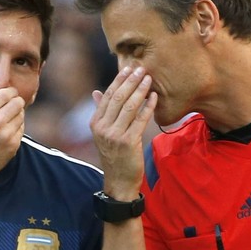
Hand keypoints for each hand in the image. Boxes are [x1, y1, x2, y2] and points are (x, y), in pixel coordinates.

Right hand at [0, 74, 25, 182]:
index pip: (7, 92)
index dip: (10, 92)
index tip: (8, 95)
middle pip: (18, 102)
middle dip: (16, 102)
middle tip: (10, 105)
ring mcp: (5, 135)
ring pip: (22, 115)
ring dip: (16, 115)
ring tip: (6, 119)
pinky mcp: (12, 146)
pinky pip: (21, 130)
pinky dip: (16, 128)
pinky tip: (6, 131)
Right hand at [90, 66, 156, 198]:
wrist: (118, 181)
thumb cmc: (114, 155)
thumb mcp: (103, 134)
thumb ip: (101, 112)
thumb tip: (96, 92)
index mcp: (95, 123)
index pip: (107, 96)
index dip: (118, 80)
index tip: (128, 68)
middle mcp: (103, 128)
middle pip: (118, 98)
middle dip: (130, 81)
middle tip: (141, 69)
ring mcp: (115, 135)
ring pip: (129, 106)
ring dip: (140, 90)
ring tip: (149, 79)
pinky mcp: (128, 142)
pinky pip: (140, 119)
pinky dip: (148, 106)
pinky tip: (154, 97)